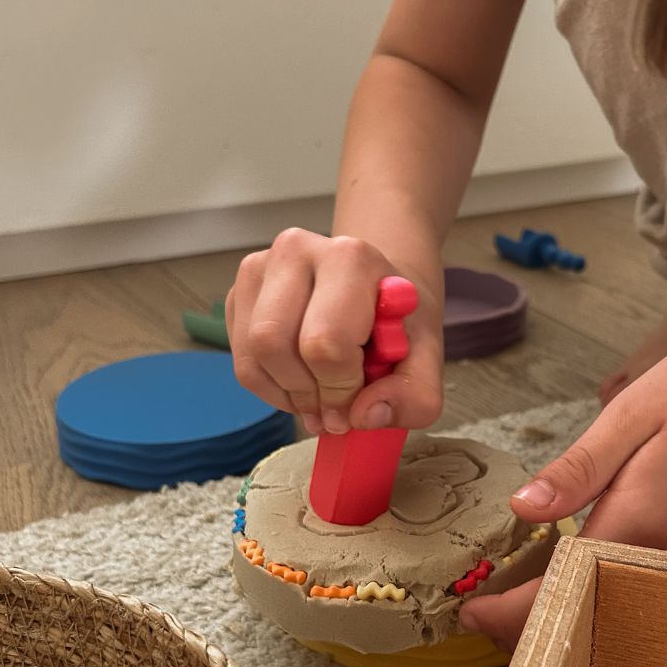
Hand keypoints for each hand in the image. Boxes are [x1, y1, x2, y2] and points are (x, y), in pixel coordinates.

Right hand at [225, 228, 443, 433]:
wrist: (375, 287)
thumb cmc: (397, 320)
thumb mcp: (426, 358)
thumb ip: (415, 396)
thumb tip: (364, 416)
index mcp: (349, 258)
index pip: (324, 341)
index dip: (339, 389)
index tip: (358, 402)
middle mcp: (296, 250)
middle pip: (273, 344)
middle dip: (307, 394)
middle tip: (335, 411)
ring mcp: (260, 268)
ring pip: (251, 357)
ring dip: (288, 396)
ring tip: (320, 399)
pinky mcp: (239, 294)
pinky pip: (242, 362)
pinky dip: (271, 389)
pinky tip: (301, 383)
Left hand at [460, 324, 666, 648]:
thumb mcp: (630, 414)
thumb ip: (576, 470)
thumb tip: (521, 511)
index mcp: (640, 522)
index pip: (561, 592)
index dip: (509, 614)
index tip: (471, 614)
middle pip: (594, 614)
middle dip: (538, 619)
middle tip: (495, 605)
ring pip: (633, 610)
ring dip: (583, 608)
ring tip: (538, 591)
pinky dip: (629, 593)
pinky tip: (606, 570)